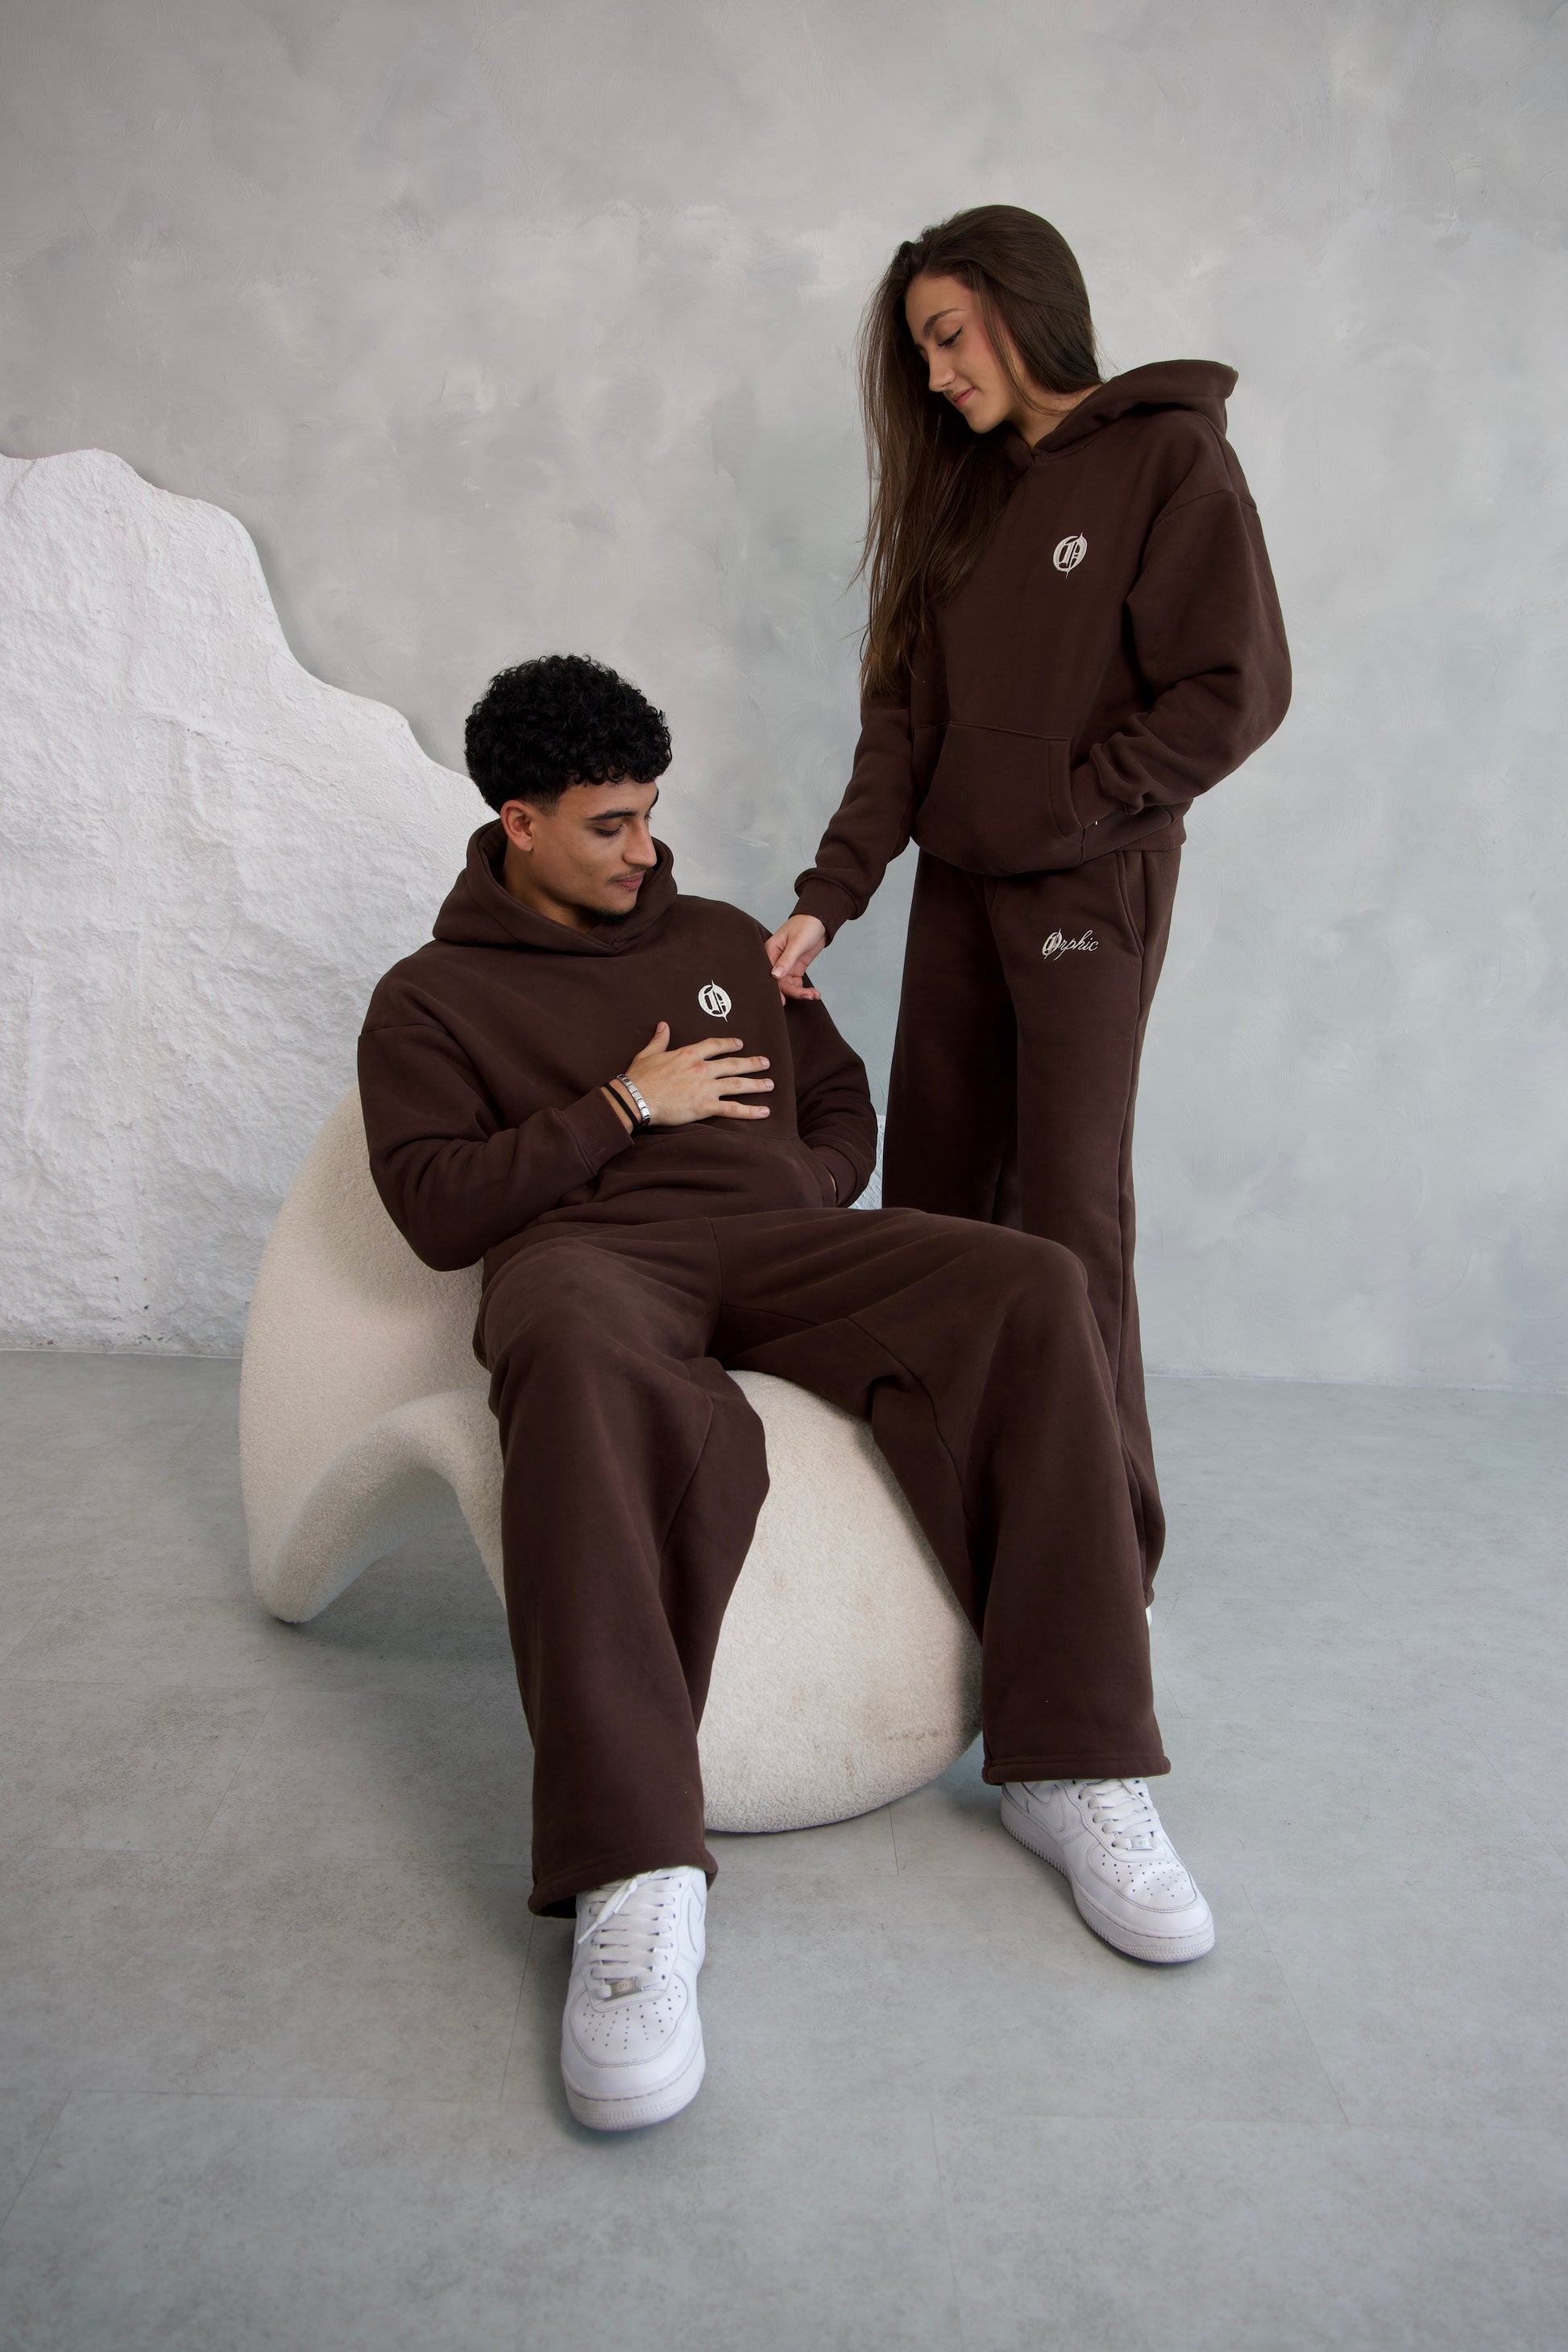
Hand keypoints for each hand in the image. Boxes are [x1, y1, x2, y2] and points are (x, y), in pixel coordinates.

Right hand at [619, 1023, 772, 1125]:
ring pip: (738, 1084)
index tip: (740, 1044)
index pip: (715, 1045)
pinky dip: (750, 1111)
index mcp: (688, 1054)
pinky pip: (732, 1109)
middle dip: (752, 1063)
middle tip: (765, 1063)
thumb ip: (659, 1040)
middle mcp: (701, 1068)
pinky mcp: (705, 1106)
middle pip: (733, 1064)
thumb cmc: (639, 1077)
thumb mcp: (648, 1053)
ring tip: (770, 1084)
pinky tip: (764, 1112)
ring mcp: (705, 1087)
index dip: (729, 1044)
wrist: (635, 1098)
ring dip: (756, 1084)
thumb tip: (663, 1025)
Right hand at [765, 913, 826, 1001]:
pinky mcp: (795, 968)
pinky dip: (804, 989)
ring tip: (814, 994)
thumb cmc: (806, 925)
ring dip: (801, 992)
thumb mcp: (797, 942)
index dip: (775, 988)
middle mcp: (776, 960)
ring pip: (788, 985)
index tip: (783, 1001)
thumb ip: (786, 960)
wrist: (821, 920)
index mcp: (770, 951)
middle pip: (779, 982)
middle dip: (793, 991)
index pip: (769, 974)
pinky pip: (796, 983)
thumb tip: (775, 976)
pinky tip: (814, 993)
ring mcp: (786, 965)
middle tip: (807, 996)